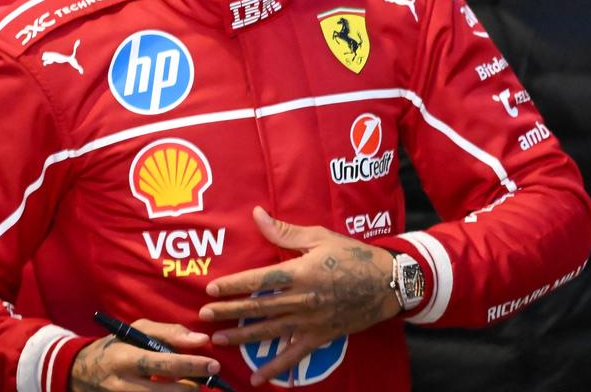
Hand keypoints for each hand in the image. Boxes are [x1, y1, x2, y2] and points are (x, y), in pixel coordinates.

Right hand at [71, 319, 219, 391]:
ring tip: (194, 385)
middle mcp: (122, 383)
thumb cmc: (117, 345)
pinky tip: (178, 390)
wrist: (82, 372)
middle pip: (163, 390)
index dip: (189, 364)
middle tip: (209, 378)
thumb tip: (200, 340)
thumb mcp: (137, 329)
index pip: (161, 362)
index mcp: (124, 356)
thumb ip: (168, 332)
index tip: (212, 363)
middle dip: (191, 385)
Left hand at [198, 207, 400, 385]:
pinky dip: (275, 368)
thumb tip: (257, 214)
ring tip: (219, 339)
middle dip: (229, 311)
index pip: (259, 279)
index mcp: (300, 272)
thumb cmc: (352, 255)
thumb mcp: (319, 237)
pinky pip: (293, 355)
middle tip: (204, 316)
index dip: (233, 285)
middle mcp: (302, 300)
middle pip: (258, 307)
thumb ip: (284, 231)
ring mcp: (310, 321)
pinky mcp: (320, 337)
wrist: (386, 283)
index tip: (211, 289)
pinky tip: (257, 377)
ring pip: (269, 331)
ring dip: (242, 336)